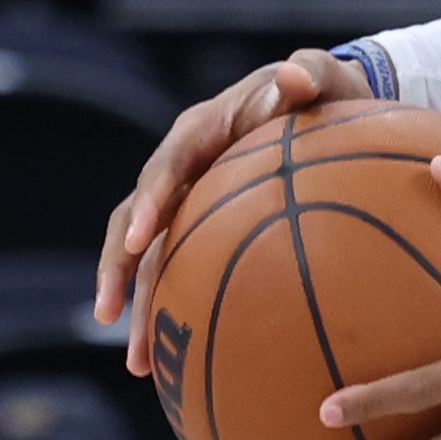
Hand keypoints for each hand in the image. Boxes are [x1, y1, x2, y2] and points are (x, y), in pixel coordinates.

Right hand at [94, 47, 369, 374]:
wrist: (330, 108)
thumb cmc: (326, 93)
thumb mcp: (323, 79)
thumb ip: (309, 77)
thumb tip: (292, 76)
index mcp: (204, 129)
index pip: (167, 165)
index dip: (150, 200)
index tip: (136, 240)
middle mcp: (185, 168)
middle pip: (137, 221)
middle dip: (120, 269)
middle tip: (110, 314)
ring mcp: (191, 201)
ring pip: (151, 258)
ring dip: (141, 307)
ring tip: (139, 364)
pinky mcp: (204, 229)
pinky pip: (183, 271)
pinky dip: (179, 310)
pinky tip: (186, 361)